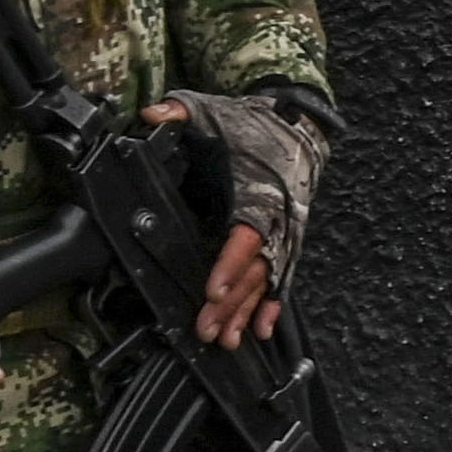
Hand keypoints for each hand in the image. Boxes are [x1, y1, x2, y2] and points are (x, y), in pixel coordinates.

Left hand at [148, 85, 332, 348]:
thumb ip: (181, 112)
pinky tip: (261, 329)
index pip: (248, 236)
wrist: (300, 125)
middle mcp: (280, 218)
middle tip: (207, 330)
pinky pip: (282, 278)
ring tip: (226, 340)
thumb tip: (151, 116)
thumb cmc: (257, 124)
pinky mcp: (288, 240)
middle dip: (231, 303)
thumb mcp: (214, 111)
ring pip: (267, 281)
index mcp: (261, 191)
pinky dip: (273, 305)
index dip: (230, 265)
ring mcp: (286, 233)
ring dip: (246, 312)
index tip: (211, 291)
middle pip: (256, 270)